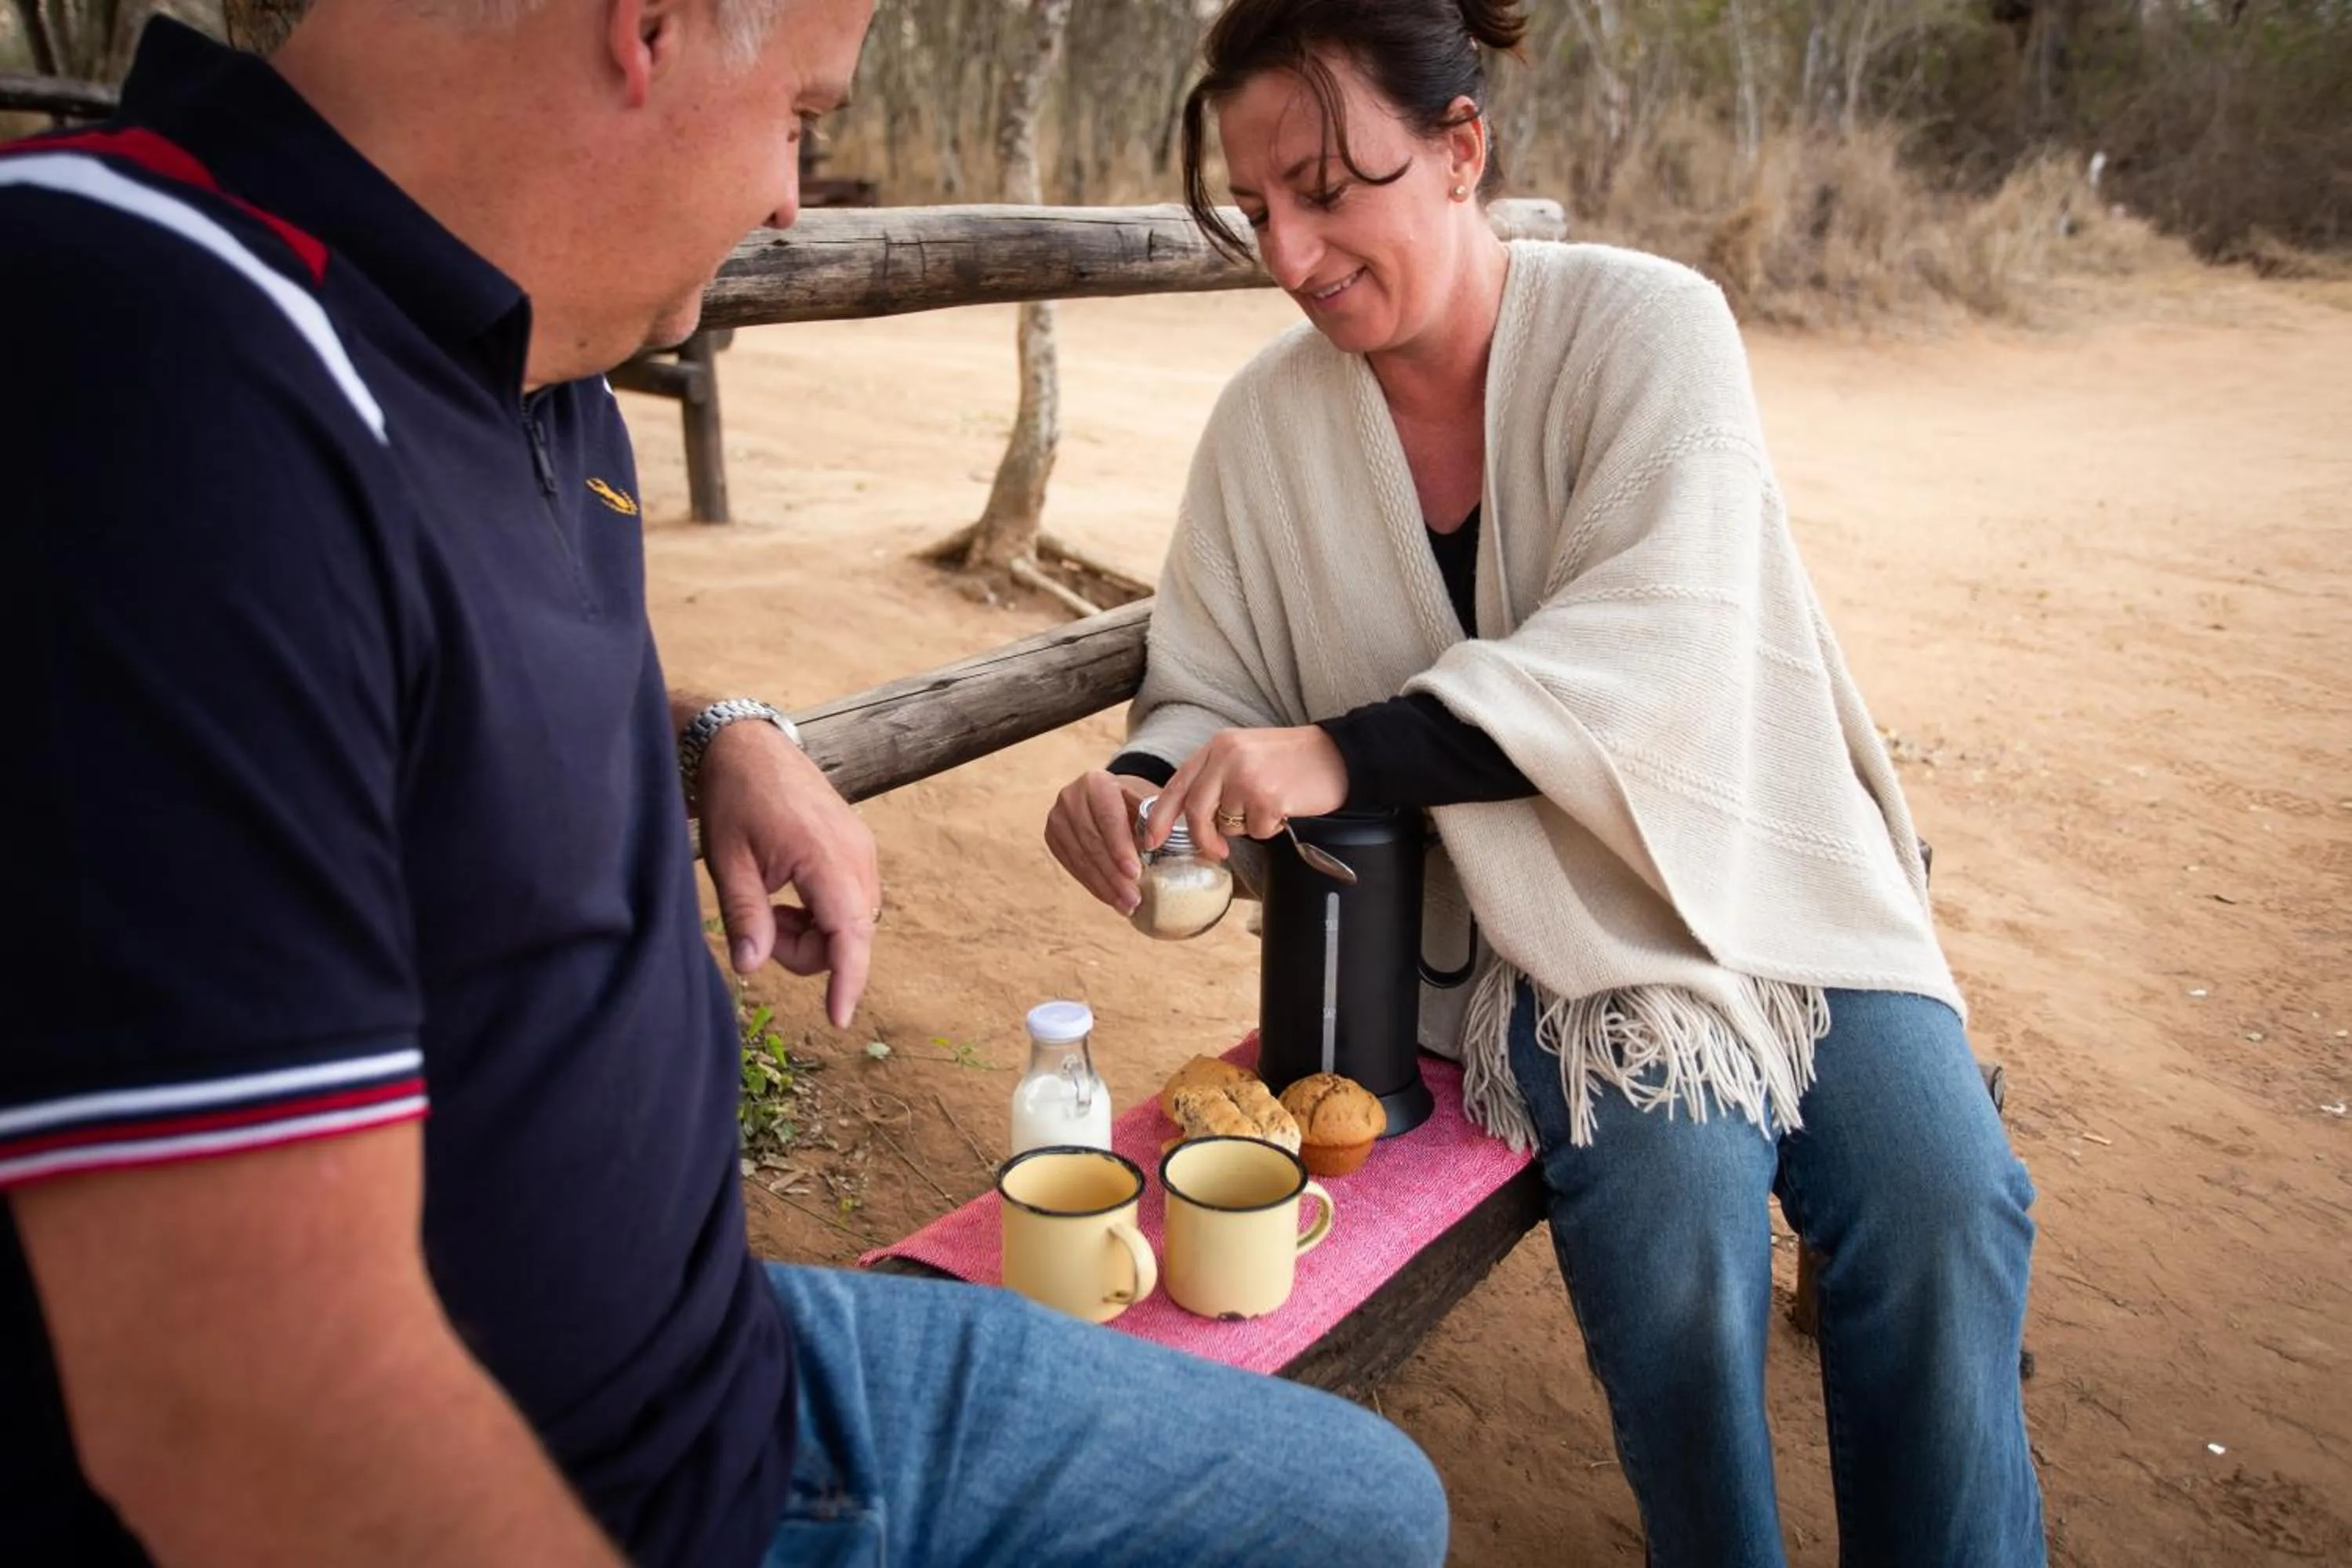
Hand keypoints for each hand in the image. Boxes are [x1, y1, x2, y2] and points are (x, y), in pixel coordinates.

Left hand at [697, 720, 879, 1028]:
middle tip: (758, 926)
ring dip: (811, 932)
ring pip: (850, 922)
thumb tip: (752, 968)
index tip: (837, 1020)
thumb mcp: (728, 860)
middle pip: (848, 937)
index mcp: (827, 859)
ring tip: (768, 905)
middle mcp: (857, 857)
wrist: (748, 744)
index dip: (847, 982)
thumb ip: (744, 917)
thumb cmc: (735, 797)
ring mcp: (861, 850)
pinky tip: (786, 892)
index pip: (849, 937)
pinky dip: (819, 913)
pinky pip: (849, 901)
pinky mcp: (856, 848)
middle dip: (805, 950)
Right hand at [1045, 770, 1158, 913]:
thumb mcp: (1143, 803)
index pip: (1108, 819)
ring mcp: (1056, 818)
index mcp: (1095, 783)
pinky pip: (1072, 867)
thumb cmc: (1130, 804)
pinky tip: (1111, 899)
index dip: (1120, 848)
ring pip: (1081, 859)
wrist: (1102, 798)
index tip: (1135, 874)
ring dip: (1104, 887)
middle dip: (1114, 875)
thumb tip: (1159, 851)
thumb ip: (1151, 822)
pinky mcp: (1052, 838)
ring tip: (1125, 906)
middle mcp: (1070, 797)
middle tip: (1134, 899)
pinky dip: (1093, 885)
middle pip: (1093, 842)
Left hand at [1150, 727, 1348, 860]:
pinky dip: (1270, 828)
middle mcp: (1228, 757)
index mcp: (1219, 746)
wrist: (1339, 756)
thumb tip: (1191, 815)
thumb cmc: (1293, 760)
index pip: (1178, 784)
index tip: (1151, 839)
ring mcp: (1247, 777)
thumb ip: (1217, 776)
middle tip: (1215, 851)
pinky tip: (1285, 807)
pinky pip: (1256, 831)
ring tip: (1272, 803)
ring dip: (1249, 825)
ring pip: (1228, 824)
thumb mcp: (1246, 753)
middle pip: (1196, 810)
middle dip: (1202, 837)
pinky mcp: (1268, 798)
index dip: (1160, 815)